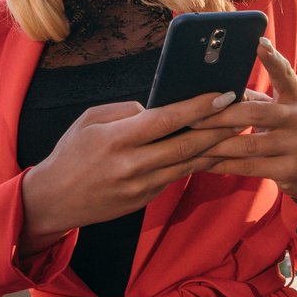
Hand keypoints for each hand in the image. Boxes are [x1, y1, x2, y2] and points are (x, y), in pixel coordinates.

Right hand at [19, 90, 242, 253]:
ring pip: (187, 165)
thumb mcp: (88, 121)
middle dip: (218, 129)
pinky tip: (210, 151)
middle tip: (243, 114)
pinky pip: (174, 178)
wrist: (54, 200)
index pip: (166, 120)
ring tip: (236, 132)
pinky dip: (194, 163)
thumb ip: (125, 111)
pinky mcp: (143, 200)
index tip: (222, 95)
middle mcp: (132, 165)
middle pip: (185, 145)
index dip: (197, 107)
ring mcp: (140, 187)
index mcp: (117, 139)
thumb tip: (156, 108)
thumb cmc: (70, 154)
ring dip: (214, 148)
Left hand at [193, 38, 296, 208]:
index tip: (258, 43)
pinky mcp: (291, 169)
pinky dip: (223, 165)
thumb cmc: (286, 131)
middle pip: (254, 114)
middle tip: (192, 118)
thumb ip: (253, 99)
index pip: (285, 75)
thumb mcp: (280, 111)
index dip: (273, 59)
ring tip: (191, 142)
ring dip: (214, 144)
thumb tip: (213, 90)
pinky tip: (205, 163)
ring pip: (247, 144)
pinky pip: (248, 166)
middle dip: (219, 116)